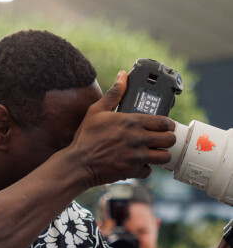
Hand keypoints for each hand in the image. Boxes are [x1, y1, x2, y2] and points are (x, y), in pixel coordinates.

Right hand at [68, 71, 175, 187]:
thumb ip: (114, 94)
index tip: (163, 126)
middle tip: (160, 139)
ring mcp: (136, 156)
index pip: (164, 122)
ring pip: (164, 157)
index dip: (167, 124)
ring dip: (160, 155)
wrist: (78, 164)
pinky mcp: (132, 171)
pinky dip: (145, 168)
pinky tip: (138, 164)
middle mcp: (138, 139)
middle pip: (169, 139)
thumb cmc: (86, 137)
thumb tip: (122, 75)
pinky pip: (149, 171)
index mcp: (132, 122)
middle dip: (167, 139)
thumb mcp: (96, 111)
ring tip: (153, 152)